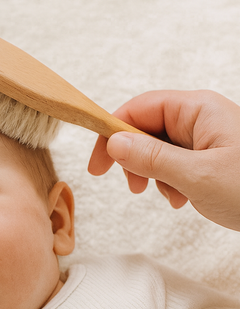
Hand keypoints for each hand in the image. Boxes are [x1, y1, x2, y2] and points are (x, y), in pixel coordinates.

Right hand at [88, 89, 239, 230]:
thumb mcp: (196, 176)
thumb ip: (152, 158)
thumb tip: (115, 143)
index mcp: (198, 109)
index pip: (140, 108)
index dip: (113, 133)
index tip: (99, 165)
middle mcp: (200, 118)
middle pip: (147, 128)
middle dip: (135, 159)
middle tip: (133, 187)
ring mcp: (206, 138)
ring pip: (159, 149)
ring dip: (154, 175)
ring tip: (170, 197)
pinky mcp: (210, 158)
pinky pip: (176, 163)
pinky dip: (170, 183)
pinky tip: (182, 199)